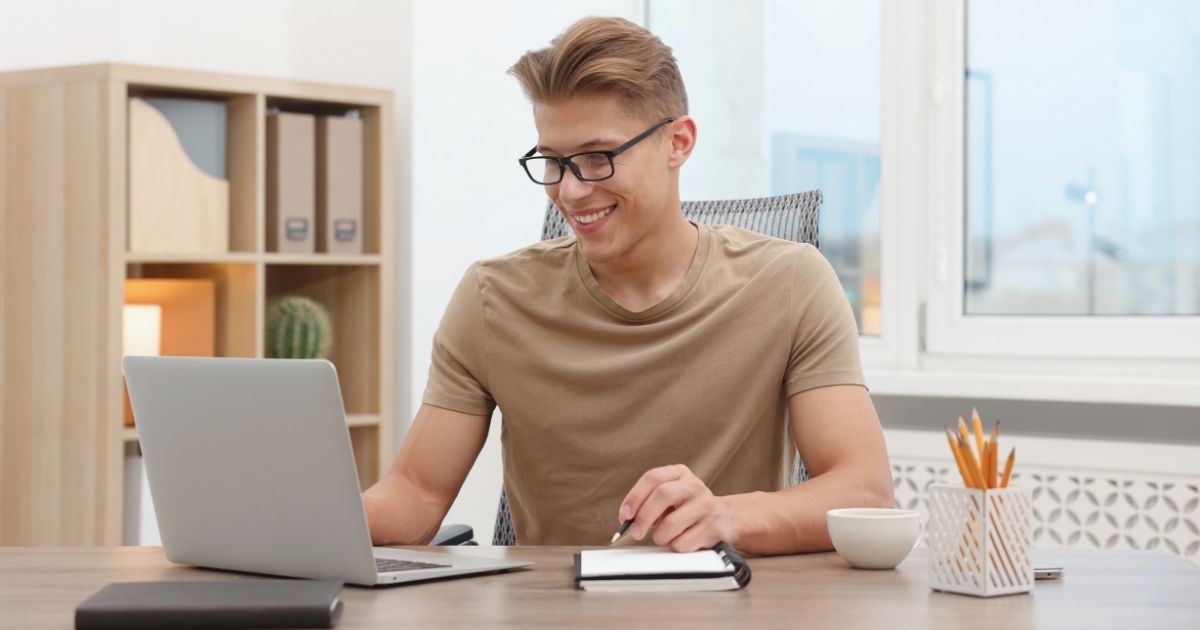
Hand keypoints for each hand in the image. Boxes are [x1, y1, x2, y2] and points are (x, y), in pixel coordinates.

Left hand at [618, 464, 736, 551]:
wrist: (725, 518)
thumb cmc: (688, 507)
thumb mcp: (671, 494)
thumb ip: (649, 500)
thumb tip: (628, 518)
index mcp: (680, 473)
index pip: (653, 478)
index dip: (634, 497)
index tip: (625, 515)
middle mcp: (694, 486)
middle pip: (662, 495)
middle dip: (643, 517)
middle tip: (635, 532)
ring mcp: (705, 506)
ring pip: (670, 524)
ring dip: (660, 536)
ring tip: (664, 536)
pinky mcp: (711, 528)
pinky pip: (682, 543)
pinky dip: (674, 546)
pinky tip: (681, 539)